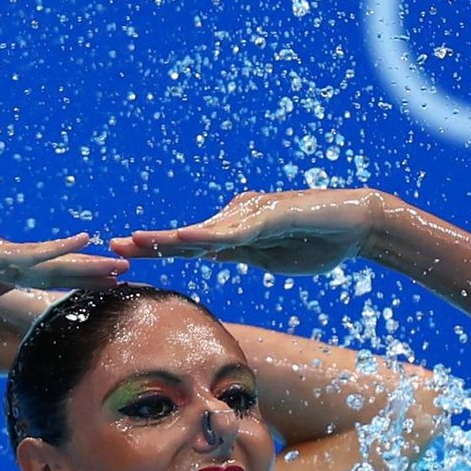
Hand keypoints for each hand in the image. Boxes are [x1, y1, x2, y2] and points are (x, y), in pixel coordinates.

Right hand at [0, 233, 126, 332]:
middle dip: (89, 272)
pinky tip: (85, 240)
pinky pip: (30, 255)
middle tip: (124, 272)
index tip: (100, 288)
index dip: (72, 284)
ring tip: (118, 263)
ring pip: (50, 260)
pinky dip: (59, 249)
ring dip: (86, 262)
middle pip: (53, 269)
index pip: (41, 282)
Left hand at [109, 189, 384, 275]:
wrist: (358, 226)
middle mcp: (239, 217)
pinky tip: (186, 238)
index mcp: (235, 230)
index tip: (125, 254)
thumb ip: (241, 252)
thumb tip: (213, 253)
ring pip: (205, 230)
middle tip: (112, 247)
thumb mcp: (269, 256)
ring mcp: (254, 215)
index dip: (157, 249)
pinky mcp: (273, 217)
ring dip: (170, 237)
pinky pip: (237, 230)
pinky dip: (210, 235)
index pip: (189, 244)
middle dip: (150, 242)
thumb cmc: (317, 242)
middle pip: (187, 234)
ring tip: (138, 241)